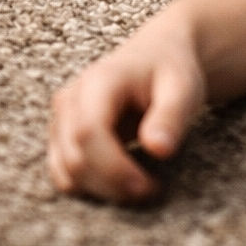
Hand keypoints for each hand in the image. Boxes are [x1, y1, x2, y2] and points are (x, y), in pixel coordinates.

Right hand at [49, 4, 207, 203]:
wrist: (159, 55)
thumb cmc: (172, 70)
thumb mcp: (183, 87)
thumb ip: (171, 115)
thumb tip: (159, 149)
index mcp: (100, 80)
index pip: (88, 132)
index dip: (113, 168)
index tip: (148, 187)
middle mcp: (71, 99)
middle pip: (75, 158)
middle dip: (112, 184)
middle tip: (152, 191)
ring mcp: (61, 118)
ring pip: (66, 171)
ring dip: (101, 190)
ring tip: (143, 185)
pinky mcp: (61, 136)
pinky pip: (65, 173)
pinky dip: (92, 186)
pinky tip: (124, 179)